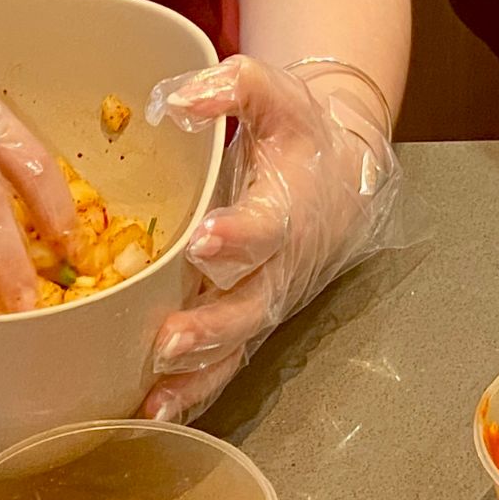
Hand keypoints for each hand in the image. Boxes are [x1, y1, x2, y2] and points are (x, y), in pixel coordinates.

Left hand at [139, 57, 401, 420]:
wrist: (345, 178)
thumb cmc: (300, 135)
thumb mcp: (276, 95)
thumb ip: (234, 86)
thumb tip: (179, 99)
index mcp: (286, 208)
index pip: (265, 227)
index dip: (238, 236)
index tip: (205, 240)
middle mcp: (279, 265)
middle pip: (249, 305)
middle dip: (210, 325)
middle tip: (168, 339)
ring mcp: (265, 300)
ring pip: (236, 345)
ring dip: (197, 372)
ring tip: (154, 394)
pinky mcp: (250, 322)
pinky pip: (225, 364)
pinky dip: (194, 392)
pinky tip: (154, 413)